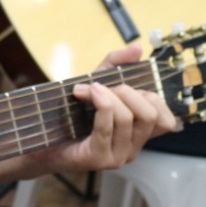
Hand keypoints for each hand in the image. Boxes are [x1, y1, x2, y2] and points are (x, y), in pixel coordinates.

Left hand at [28, 45, 177, 174]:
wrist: (39, 141)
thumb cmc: (69, 115)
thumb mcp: (95, 83)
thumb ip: (116, 64)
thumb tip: (137, 48)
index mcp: (137, 135)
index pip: (166, 121)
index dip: (153, 98)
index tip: (125, 88)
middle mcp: (132, 149)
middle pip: (150, 115)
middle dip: (127, 92)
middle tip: (102, 87)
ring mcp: (116, 157)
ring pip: (128, 119)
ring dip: (107, 96)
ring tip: (87, 89)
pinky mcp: (97, 158)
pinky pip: (106, 128)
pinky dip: (99, 105)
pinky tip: (85, 93)